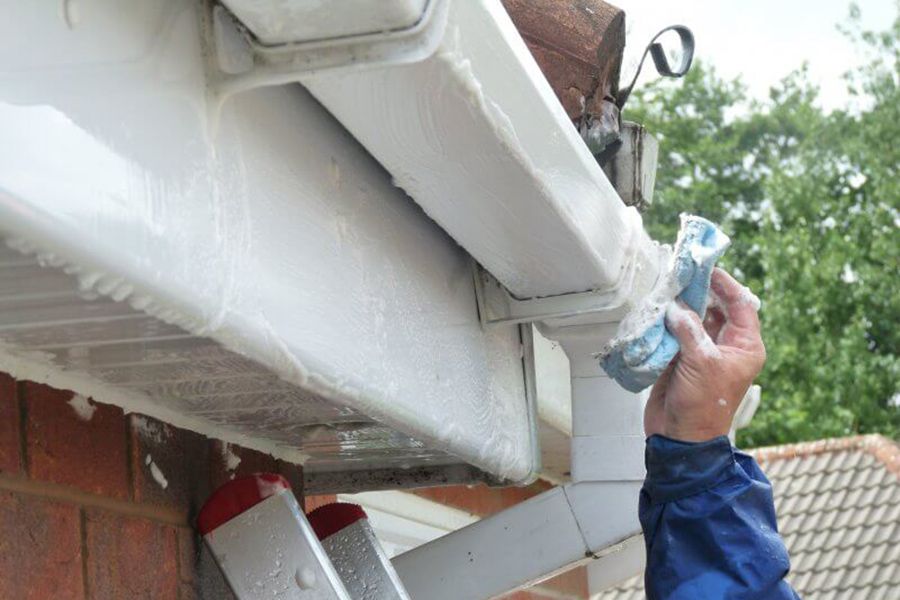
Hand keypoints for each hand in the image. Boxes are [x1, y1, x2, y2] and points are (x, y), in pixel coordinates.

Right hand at [644, 268, 765, 441]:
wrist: (680, 437)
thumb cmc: (703, 406)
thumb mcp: (701, 362)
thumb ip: (690, 329)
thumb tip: (677, 306)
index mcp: (744, 347)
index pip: (740, 306)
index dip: (726, 284)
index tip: (708, 267)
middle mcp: (726, 346)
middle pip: (716, 308)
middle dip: (700, 291)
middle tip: (683, 272)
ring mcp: (702, 351)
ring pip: (693, 318)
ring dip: (681, 305)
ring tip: (668, 287)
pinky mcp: (681, 358)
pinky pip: (676, 332)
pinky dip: (667, 321)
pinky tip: (657, 309)